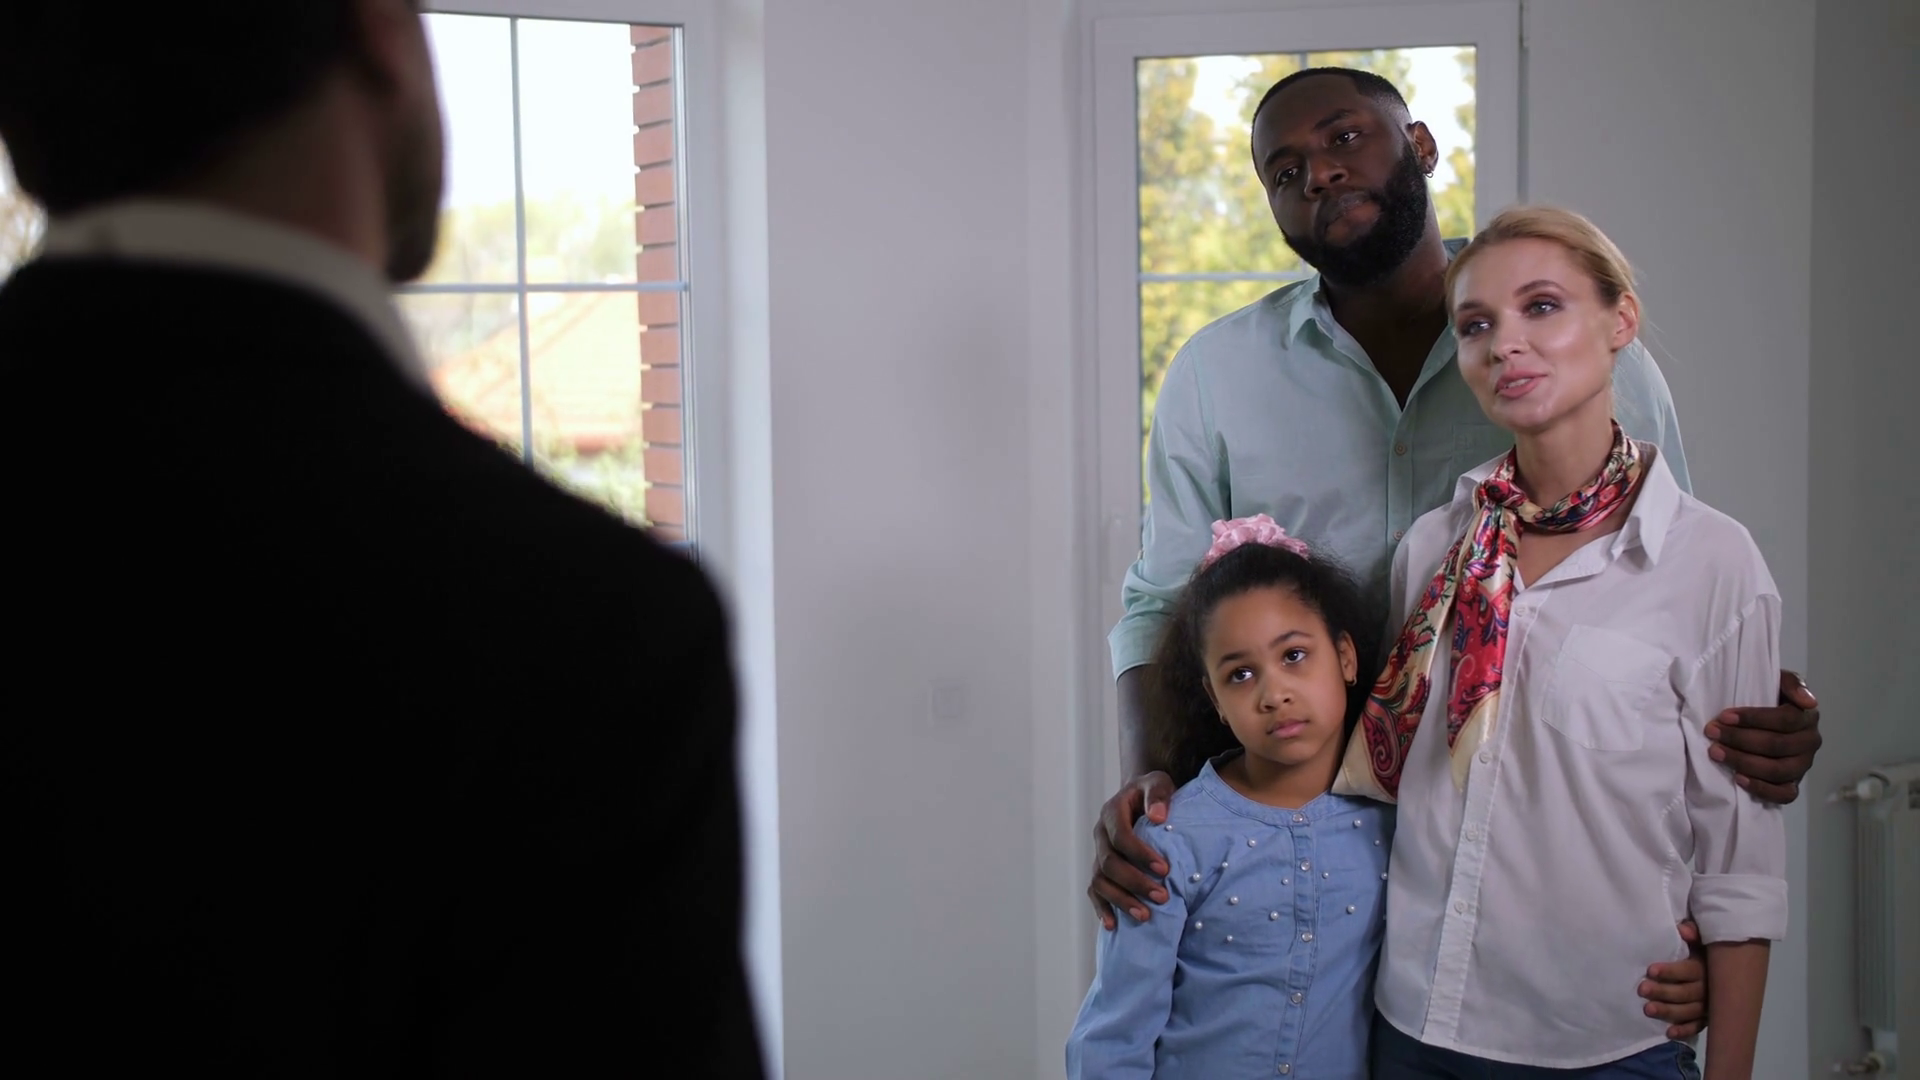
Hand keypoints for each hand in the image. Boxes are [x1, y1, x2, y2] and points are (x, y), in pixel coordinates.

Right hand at [1088, 771, 1176, 929]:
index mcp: (1113, 812)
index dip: (1140, 854)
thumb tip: (1158, 816)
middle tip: (1162, 897)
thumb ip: (1158, 794)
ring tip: (1145, 916)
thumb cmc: (1154, 793)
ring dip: (1121, 900)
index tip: (1165, 869)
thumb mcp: (1159, 783)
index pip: (1121, 836)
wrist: (1142, 799)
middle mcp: (1101, 835)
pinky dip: (1102, 908)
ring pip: (1100, 881)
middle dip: (1135, 882)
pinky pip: (1094, 891)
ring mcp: (1098, 854)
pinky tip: (1113, 926)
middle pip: (1109, 864)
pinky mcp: (1101, 870)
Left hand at [1639, 920, 1707, 1038]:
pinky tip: (1669, 1033)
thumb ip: (1692, 932)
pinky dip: (1684, 1031)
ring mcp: (1708, 1005)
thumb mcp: (1698, 939)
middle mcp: (1708, 988)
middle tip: (1642, 990)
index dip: (1670, 971)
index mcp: (1704, 967)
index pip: (1689, 971)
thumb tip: (1683, 929)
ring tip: (1648, 1010)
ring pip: (1689, 1011)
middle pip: (1686, 993)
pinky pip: (1697, 1027)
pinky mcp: (1706, 1018)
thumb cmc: (1699, 951)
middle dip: (1663, 992)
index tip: (1650, 970)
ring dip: (1669, 1011)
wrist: (1722, 969)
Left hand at [1705, 670, 1822, 803]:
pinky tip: (1738, 779)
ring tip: (1716, 753)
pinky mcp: (1794, 785)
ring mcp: (1803, 766)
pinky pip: (1784, 795)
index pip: (1785, 720)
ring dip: (1744, 762)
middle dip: (1741, 739)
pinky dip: (1762, 789)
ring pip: (1778, 770)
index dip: (1754, 719)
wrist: (1766, 720)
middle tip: (1712, 733)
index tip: (1724, 716)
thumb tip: (1809, 702)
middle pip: (1777, 745)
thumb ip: (1791, 684)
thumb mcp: (1778, 682)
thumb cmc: (1769, 698)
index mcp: (1808, 717)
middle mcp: (1810, 743)